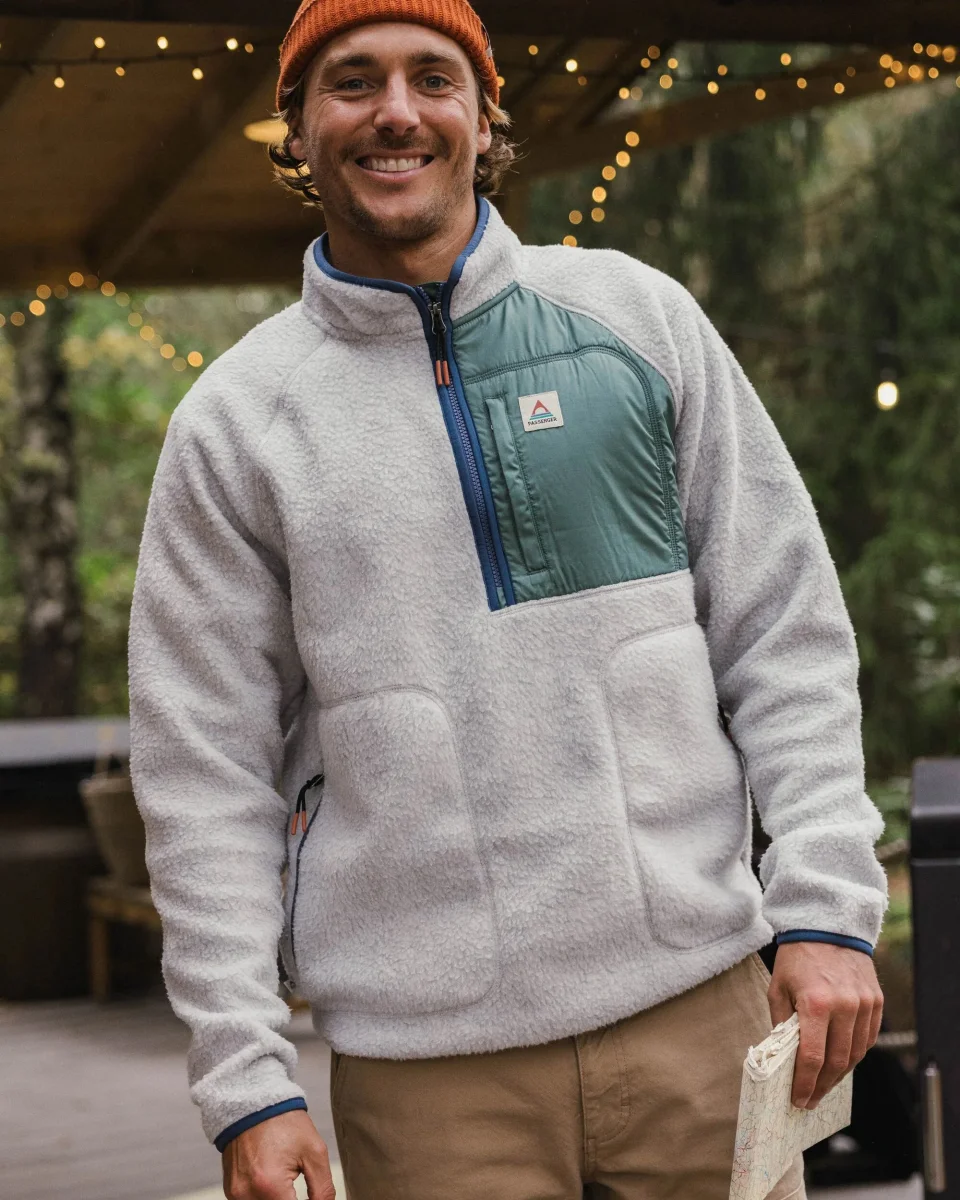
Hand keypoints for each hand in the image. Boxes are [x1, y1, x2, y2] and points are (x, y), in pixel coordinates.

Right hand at [223, 1110, 336, 1199]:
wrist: (254, 1102)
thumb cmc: (285, 1123)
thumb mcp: (315, 1152)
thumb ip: (323, 1190)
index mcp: (270, 1186)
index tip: (314, 1198)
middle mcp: (247, 1194)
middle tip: (301, 1191)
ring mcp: (236, 1194)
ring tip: (288, 1186)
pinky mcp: (231, 1190)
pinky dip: (264, 1198)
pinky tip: (274, 1185)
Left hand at [768, 941, 883, 1109]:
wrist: (827, 927)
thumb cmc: (797, 958)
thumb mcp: (778, 988)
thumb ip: (780, 1024)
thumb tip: (782, 1057)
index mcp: (815, 1003)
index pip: (812, 1057)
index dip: (804, 1083)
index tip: (798, 1099)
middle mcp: (844, 1006)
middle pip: (837, 1062)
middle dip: (822, 1086)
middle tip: (810, 1099)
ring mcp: (864, 1005)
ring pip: (855, 1054)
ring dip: (840, 1075)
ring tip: (824, 1085)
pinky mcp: (876, 1002)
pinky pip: (867, 1039)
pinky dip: (855, 1054)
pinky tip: (841, 1062)